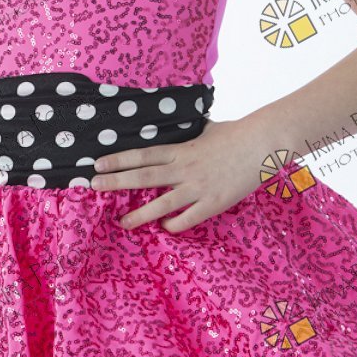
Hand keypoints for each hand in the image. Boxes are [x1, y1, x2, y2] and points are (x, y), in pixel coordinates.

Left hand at [90, 116, 266, 231]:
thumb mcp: (206, 129)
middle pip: (144, 176)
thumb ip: (190, 134)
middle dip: (117, 181)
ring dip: (140, 214)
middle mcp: (184, 169)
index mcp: (181, 149)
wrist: (262, 144)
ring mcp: (198, 187)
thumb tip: (182, 128)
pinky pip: (188, 218)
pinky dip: (175, 224)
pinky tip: (165, 228)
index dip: (120, 159)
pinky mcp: (214, 203)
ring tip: (122, 222)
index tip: (99, 163)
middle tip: (94, 185)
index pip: (143, 155)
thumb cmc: (236, 134)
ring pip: (162, 204)